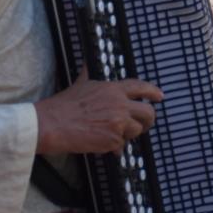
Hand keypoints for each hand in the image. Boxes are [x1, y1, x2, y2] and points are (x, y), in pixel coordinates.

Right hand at [34, 75, 162, 155]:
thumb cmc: (63, 105)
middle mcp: (119, 104)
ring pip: (136, 130)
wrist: (52, 124)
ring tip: (113, 135)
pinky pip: (122, 146)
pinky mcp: (113, 140)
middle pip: (148, 112)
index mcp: (113, 89)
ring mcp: (118, 122)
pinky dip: (114, 148)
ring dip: (127, 135)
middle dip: (148, 120)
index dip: (152, 92)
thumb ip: (89, 76)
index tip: (160, 97)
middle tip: (143, 125)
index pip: (140, 87)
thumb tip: (87, 64)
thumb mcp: (80, 84)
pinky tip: (103, 146)